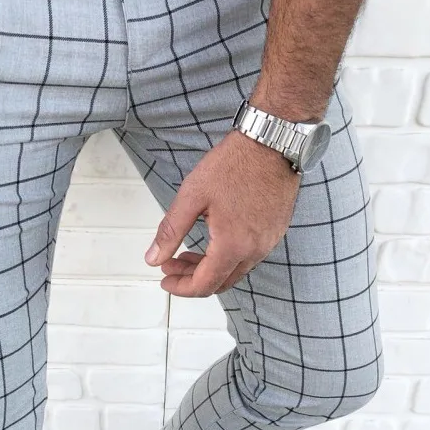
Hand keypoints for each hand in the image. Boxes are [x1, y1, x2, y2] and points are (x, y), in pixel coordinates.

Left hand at [144, 131, 300, 295]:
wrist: (272, 141)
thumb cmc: (235, 163)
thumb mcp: (192, 196)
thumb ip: (170, 231)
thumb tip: (153, 257)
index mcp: (232, 246)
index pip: (203, 285)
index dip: (180, 288)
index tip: (165, 280)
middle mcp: (254, 250)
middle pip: (220, 283)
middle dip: (191, 279)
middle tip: (171, 264)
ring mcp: (268, 242)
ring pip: (235, 271)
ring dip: (209, 268)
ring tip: (187, 252)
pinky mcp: (275, 231)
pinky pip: (249, 257)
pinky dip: (227, 257)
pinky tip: (213, 241)